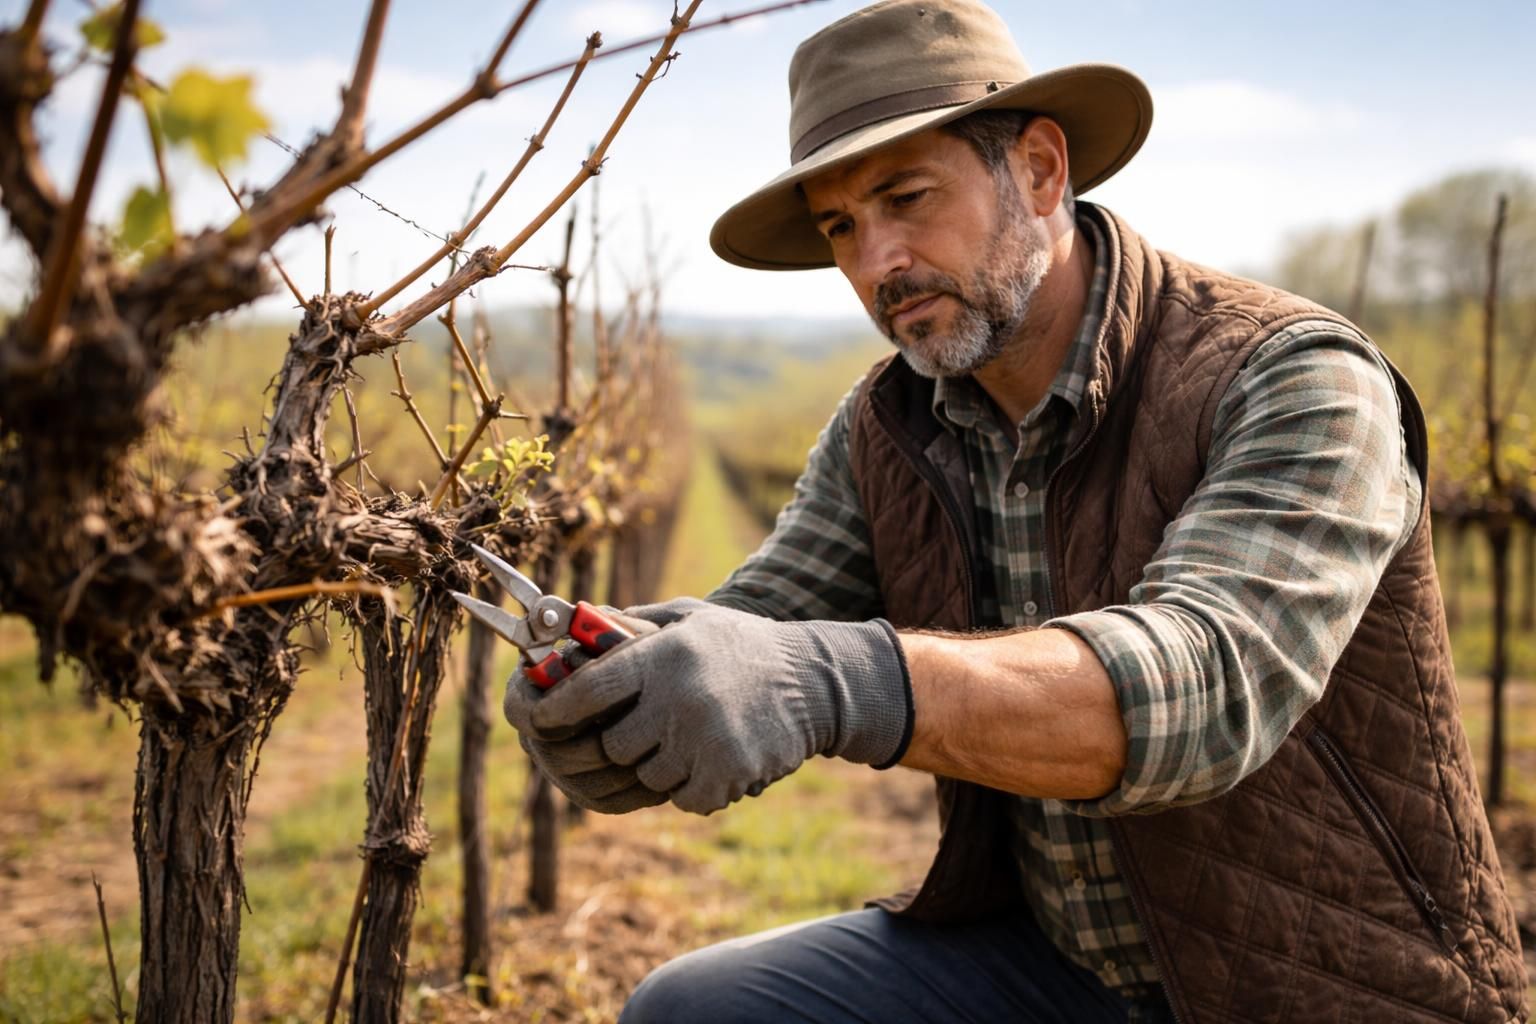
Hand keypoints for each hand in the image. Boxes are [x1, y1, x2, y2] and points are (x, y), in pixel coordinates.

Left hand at [522, 602, 912, 814]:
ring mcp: (702, 739)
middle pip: (612, 746)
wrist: (814, 682)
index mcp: (662, 656)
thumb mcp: (689, 618)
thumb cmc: (740, 646)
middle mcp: (677, 697)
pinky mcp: (726, 774)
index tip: (543, 721)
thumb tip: (572, 627)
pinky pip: (683, 799)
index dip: (557, 710)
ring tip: (695, 736)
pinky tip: (717, 756)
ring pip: (648, 776)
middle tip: (649, 728)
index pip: (585, 692)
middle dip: (625, 742)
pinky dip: (694, 787)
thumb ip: (633, 627)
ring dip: (664, 765)